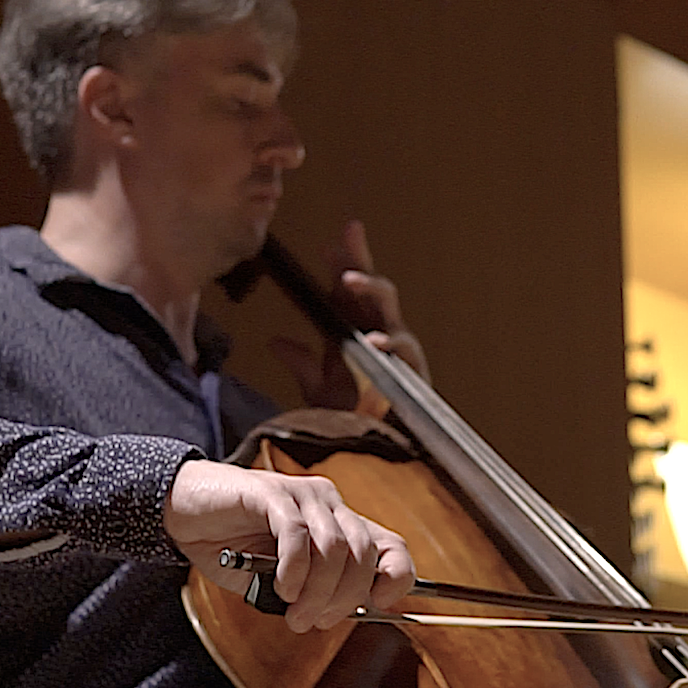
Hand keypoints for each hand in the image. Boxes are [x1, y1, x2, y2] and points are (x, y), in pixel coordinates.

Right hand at [164, 459, 414, 631]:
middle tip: (313, 622)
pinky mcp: (272, 493)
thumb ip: (312, 590)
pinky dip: (295, 570)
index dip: (396, 577)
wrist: (183, 512)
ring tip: (295, 614)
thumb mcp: (282, 578)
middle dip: (343, 598)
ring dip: (318, 592)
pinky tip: (282, 588)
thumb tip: (339, 614)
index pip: (392, 547)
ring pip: (335, 548)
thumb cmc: (233, 547)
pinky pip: (298, 535)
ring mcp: (303, 495)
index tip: (377, 605)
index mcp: (341, 524)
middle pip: (363, 554)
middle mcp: (330, 505)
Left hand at [270, 219, 428, 409]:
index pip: (349, 292)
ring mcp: (398, 352)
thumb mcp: (320, 392)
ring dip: (371, 290)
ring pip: (390, 308)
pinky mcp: (413, 373)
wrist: (386, 454)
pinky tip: (374, 341)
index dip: (342, 264)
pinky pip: (404, 351)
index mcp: (358, 334)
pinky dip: (389, 344)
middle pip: (372, 287)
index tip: (327, 243)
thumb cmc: (358, 420)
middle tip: (349, 233)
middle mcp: (380, 335)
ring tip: (349, 279)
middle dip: (361, 258)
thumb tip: (275, 341)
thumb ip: (302, 366)